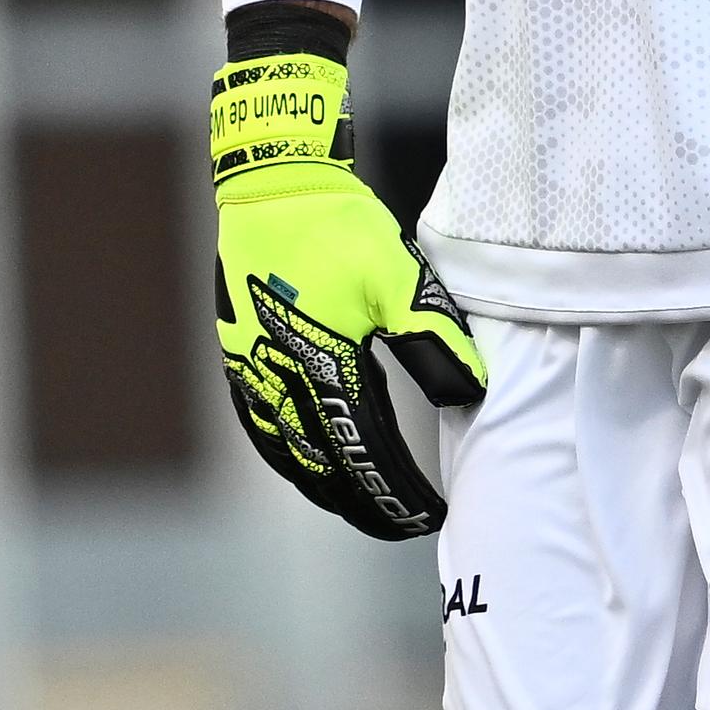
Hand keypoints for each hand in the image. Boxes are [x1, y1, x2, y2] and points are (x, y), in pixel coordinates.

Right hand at [210, 48, 485, 537]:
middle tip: (399, 523)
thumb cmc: (340, 228)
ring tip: (358, 507)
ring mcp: (251, 371)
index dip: (398, 491)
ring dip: (325, 487)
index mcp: (325, 367)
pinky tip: (305, 464)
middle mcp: (280, 380)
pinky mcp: (238, 355)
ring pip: (287, 454)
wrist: (273, 186)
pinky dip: (288, 457)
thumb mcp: (401, 280)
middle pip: (324, 467)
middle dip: (364, 502)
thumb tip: (471, 394)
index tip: (428, 516)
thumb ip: (434, 339)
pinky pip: (261, 427)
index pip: (368, 453)